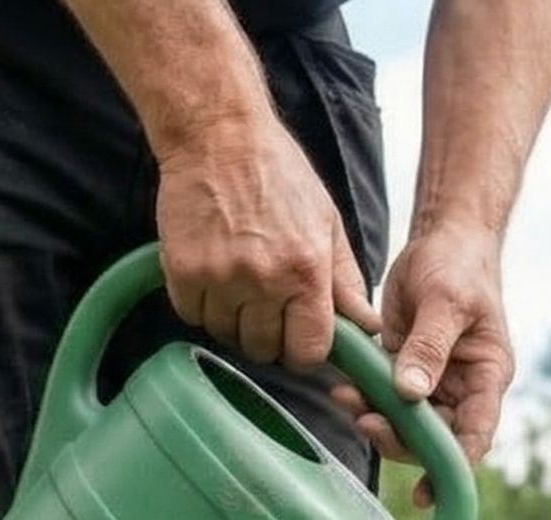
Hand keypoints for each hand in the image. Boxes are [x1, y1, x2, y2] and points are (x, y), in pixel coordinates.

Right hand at [156, 116, 377, 366]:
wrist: (218, 134)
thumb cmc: (279, 175)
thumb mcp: (327, 225)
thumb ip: (346, 282)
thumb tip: (368, 327)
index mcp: (307, 273)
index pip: (308, 352)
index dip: (304, 353)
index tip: (298, 340)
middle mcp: (264, 280)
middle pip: (264, 350)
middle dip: (268, 337)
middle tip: (266, 307)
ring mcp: (220, 277)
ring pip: (226, 335)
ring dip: (232, 321)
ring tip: (238, 285)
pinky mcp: (183, 269)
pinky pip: (192, 315)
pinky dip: (200, 305)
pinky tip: (212, 276)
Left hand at [331, 221, 513, 504]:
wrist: (444, 239)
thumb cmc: (457, 266)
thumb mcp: (446, 302)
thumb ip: (429, 348)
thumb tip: (411, 395)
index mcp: (487, 379)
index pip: (475, 436)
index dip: (452, 468)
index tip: (427, 489)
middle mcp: (463, 390)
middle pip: (436, 438)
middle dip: (401, 439)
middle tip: (366, 423)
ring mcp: (435, 383)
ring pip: (407, 423)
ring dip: (378, 420)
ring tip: (346, 400)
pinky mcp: (407, 371)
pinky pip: (385, 398)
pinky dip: (365, 399)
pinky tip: (343, 388)